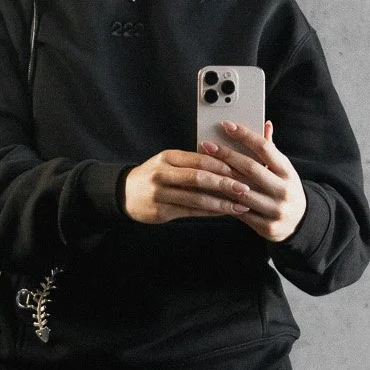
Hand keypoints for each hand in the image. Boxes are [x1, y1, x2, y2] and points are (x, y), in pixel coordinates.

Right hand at [121, 148, 255, 224]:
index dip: (222, 165)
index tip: (241, 170)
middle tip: (245, 188)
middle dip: (225, 184)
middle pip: (199, 178)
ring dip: (221, 203)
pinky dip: (210, 212)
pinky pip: (191, 212)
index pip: (199, 159)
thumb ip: (192, 163)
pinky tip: (224, 212)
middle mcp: (162, 174)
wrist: (124, 193)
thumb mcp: (168, 162)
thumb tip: (226, 164)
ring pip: (196, 199)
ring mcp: (160, 194)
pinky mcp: (160, 211)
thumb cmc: (154, 175)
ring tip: (240, 206)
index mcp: (167, 157)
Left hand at [199, 120, 307, 242]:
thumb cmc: (284, 188)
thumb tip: (265, 124)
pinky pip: (239, 212)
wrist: (299, 222)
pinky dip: (223, 201)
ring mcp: (275, 209)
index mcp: (288, 171)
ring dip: (220, 179)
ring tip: (203, 168)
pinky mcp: (267, 226)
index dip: (245, 135)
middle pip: (250, 168)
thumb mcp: (283, 169)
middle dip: (226, 155)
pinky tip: (210, 191)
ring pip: (241, 192)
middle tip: (206, 145)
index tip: (226, 125)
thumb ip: (271, 150)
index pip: (265, 148)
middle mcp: (284, 190)